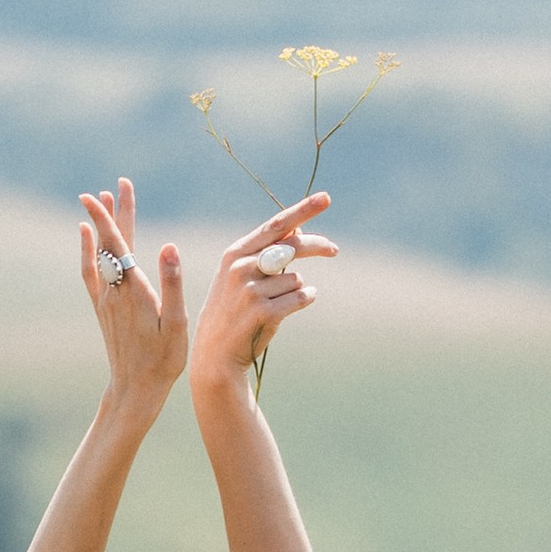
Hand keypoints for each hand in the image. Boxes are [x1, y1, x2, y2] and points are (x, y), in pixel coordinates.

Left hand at [76, 177, 186, 408]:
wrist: (136, 388)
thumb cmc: (163, 359)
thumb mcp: (176, 323)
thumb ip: (172, 283)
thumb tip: (168, 247)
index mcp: (133, 289)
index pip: (119, 243)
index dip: (112, 215)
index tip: (109, 190)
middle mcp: (114, 290)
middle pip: (110, 242)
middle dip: (112, 211)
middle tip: (116, 184)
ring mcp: (105, 299)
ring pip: (100, 254)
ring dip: (100, 226)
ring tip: (101, 200)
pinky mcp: (103, 309)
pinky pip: (91, 272)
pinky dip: (87, 251)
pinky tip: (86, 238)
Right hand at [188, 194, 334, 402]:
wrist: (216, 353)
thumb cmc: (233, 310)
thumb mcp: (240, 276)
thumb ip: (266, 252)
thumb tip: (299, 229)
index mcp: (235, 253)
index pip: (276, 226)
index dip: (303, 210)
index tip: (325, 198)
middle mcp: (241, 268)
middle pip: (292, 246)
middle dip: (318, 245)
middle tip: (334, 250)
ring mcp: (252, 290)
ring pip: (296, 277)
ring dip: (297, 288)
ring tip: (276, 304)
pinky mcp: (265, 312)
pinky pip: (301, 297)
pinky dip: (303, 300)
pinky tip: (286, 310)